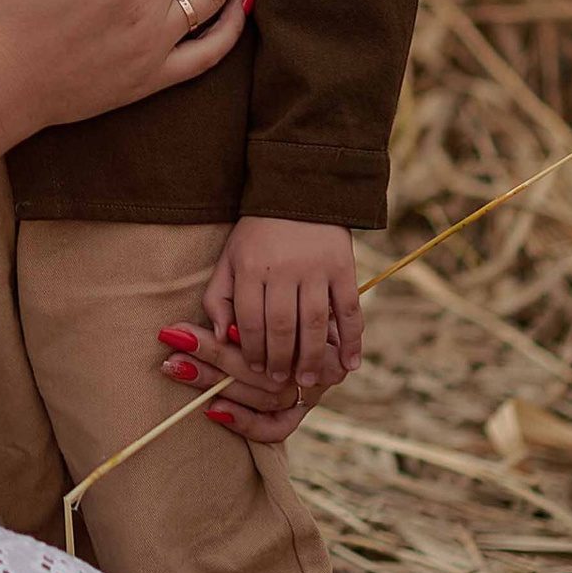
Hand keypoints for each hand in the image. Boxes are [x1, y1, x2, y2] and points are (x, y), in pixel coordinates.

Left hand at [152, 216, 362, 442]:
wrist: (300, 191)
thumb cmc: (258, 233)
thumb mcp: (230, 258)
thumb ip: (219, 296)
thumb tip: (222, 337)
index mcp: (250, 266)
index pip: (249, 319)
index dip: (251, 349)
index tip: (254, 369)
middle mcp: (283, 268)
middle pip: (281, 326)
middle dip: (278, 359)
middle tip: (278, 380)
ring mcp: (316, 268)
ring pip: (313, 323)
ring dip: (311, 356)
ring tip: (307, 380)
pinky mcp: (343, 267)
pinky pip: (349, 309)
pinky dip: (352, 339)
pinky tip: (350, 364)